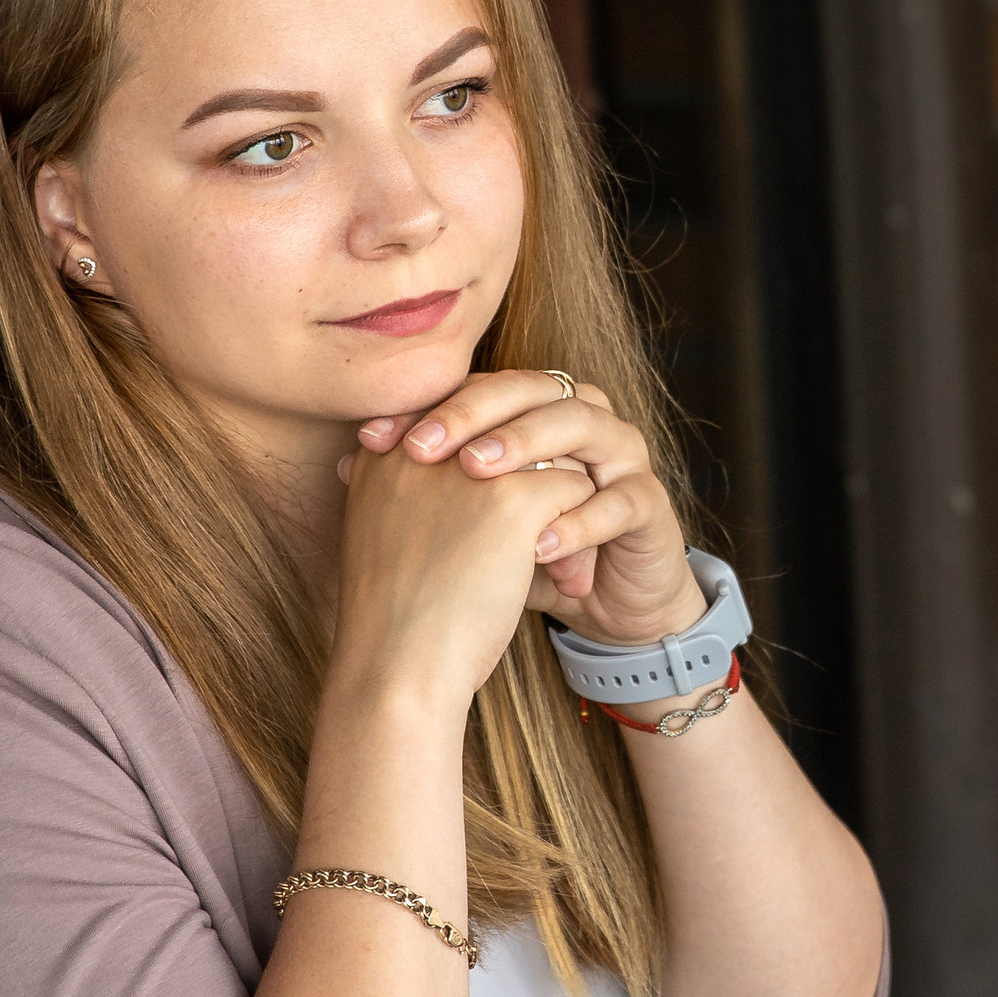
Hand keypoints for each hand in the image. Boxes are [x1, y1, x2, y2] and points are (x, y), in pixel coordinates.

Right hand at [328, 433, 593, 713]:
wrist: (397, 670)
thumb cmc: (394, 623)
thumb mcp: (388, 542)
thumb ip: (414, 499)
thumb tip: (471, 483)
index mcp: (383, 452)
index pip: (461, 422)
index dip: (495, 469)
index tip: (499, 529)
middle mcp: (422, 443)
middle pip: (505, 429)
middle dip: (532, 481)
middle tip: (542, 545)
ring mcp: (468, 466)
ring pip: (547, 455)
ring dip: (563, 509)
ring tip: (564, 570)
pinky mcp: (512, 500)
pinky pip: (574, 487)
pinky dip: (583, 531)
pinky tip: (572, 577)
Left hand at [356, 370, 705, 646]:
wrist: (605, 609)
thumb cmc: (531, 558)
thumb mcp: (472, 524)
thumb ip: (427, 487)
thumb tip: (347, 463)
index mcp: (538, 411)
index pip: (481, 387)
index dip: (430, 407)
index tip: (374, 439)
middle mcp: (583, 418)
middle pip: (529, 389)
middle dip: (472, 415)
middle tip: (425, 446)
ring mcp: (622, 457)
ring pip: (580, 425)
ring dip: (526, 446)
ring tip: (478, 476)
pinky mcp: (650, 505)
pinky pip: (617, 500)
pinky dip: (577, 520)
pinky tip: (535, 543)